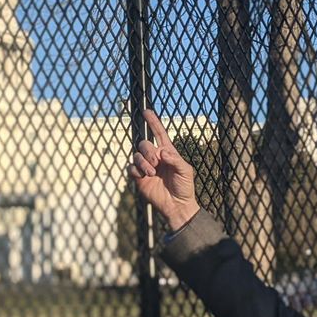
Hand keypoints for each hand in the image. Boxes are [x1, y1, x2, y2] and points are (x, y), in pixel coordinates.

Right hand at [128, 109, 199, 229]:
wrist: (177, 205)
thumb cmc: (184, 186)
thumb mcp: (185, 171)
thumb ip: (175, 159)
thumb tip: (162, 152)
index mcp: (168, 152)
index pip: (159, 133)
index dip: (153, 122)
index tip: (147, 111)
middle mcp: (155, 157)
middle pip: (144, 144)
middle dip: (148, 151)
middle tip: (156, 163)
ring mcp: (146, 167)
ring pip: (137, 155)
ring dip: (143, 162)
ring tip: (151, 172)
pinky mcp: (139, 178)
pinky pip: (131, 168)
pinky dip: (135, 170)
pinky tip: (143, 176)